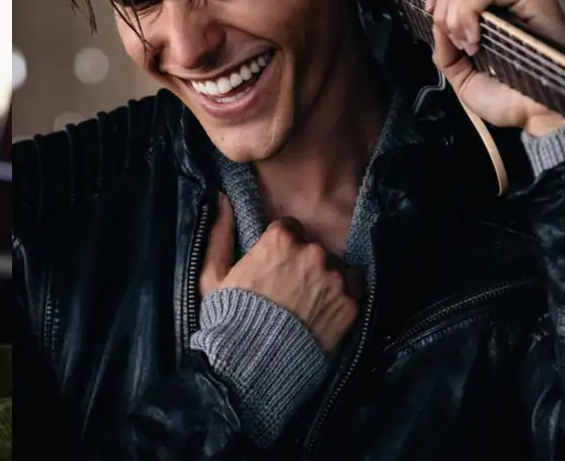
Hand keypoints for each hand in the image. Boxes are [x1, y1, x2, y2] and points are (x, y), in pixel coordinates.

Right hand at [199, 198, 355, 355]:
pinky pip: (353, 292)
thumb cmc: (229, 318)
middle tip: (292, 288)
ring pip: (337, 269)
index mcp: (280, 241)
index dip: (282, 246)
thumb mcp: (212, 275)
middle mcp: (312, 253)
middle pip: (315, 249)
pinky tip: (324, 315)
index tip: (276, 264)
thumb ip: (220, 233)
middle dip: (305, 263)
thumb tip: (221, 198)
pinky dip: (342, 300)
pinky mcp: (350, 305)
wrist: (254, 365)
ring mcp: (335, 280)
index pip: (290, 228)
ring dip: (327, 280)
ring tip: (310, 304)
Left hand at [423, 0, 564, 135]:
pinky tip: (476, 38)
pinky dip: (469, 12)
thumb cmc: (511, 99)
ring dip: (455, 15)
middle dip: (443, 9)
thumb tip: (434, 24)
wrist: (537, 117)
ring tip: (470, 45)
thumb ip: (445, 49)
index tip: (430, 12)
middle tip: (457, 42)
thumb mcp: (463, 74)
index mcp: (491, 7)